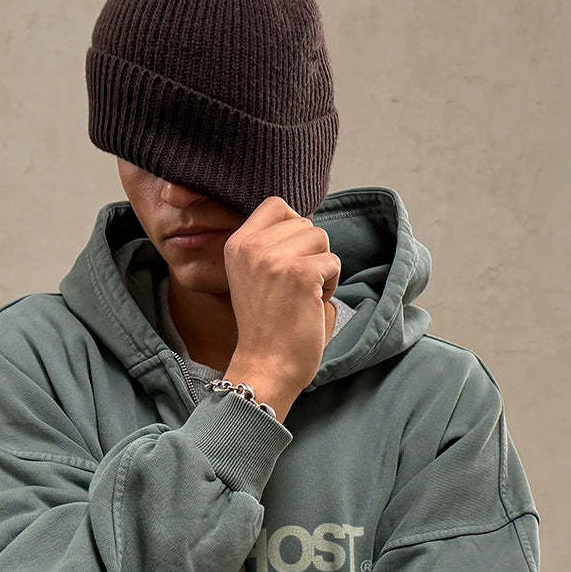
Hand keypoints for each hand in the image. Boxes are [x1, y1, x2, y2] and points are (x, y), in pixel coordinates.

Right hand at [222, 196, 340, 396]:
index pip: (276, 205)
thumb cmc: (266, 326)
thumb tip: (305, 222)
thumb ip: (270, 245)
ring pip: (321, 238)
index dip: (294, 228)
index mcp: (236, 244)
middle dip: (310, 253)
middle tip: (295, 287)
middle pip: (304, 222)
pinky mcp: (300, 274)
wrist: (266, 366)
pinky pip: (334, 262)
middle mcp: (252, 246)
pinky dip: (331, 284)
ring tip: (303, 295)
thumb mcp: (253, 275)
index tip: (290, 260)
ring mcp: (275, 258)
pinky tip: (312, 304)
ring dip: (322, 267)